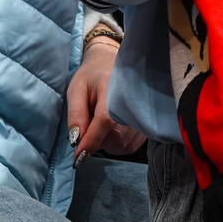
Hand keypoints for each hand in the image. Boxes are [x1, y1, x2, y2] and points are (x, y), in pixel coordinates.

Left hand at [67, 40, 145, 164]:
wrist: (111, 62)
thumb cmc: (91, 76)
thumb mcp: (76, 89)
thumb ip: (76, 114)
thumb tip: (76, 142)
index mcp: (112, 87)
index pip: (106, 119)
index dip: (92, 141)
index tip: (78, 158)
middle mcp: (133, 99)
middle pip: (116, 135)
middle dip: (97, 143)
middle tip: (87, 133)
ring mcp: (142, 110)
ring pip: (123, 143)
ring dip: (107, 145)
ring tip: (98, 130)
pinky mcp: (146, 121)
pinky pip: (132, 145)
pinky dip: (118, 147)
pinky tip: (110, 134)